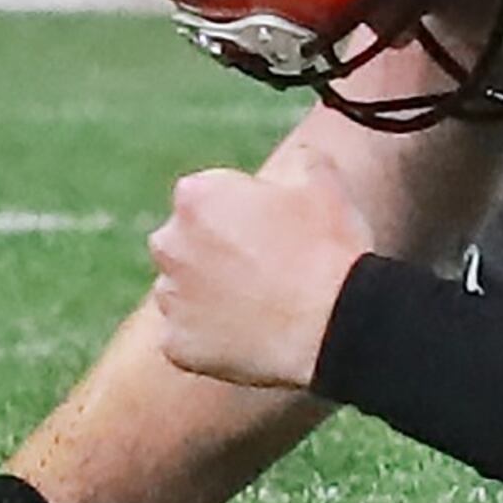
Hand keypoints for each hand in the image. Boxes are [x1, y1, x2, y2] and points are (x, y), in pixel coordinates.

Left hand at [148, 162, 367, 388]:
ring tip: (263, 304)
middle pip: (186, 242)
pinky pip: (189, 337)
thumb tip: (298, 158)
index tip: (274, 228)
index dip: (243, 211)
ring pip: (185, 289)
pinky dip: (212, 337)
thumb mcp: (326, 184)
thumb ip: (300, 160)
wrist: (333, 324)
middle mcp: (169, 244)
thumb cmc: (328, 250)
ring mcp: (169, 297)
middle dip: (215, 250)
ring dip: (211, 293)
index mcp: (196, 197)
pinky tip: (252, 334)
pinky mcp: (176, 344)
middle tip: (268, 266)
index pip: (208, 197)